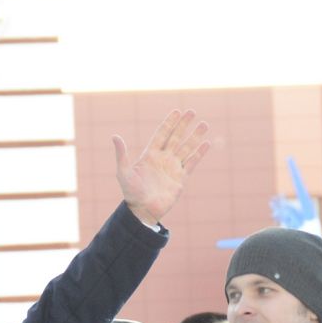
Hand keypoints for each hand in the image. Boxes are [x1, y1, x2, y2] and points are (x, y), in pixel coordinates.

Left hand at [112, 109, 210, 226]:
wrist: (143, 210)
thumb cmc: (131, 192)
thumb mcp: (124, 172)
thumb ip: (121, 154)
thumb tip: (115, 136)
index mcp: (150, 155)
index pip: (162, 134)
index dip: (169, 123)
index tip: (177, 111)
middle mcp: (163, 159)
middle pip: (176, 137)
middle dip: (184, 125)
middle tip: (192, 111)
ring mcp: (173, 168)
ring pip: (186, 148)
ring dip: (195, 136)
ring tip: (204, 124)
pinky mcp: (181, 179)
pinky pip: (192, 163)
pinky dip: (199, 153)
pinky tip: (206, 143)